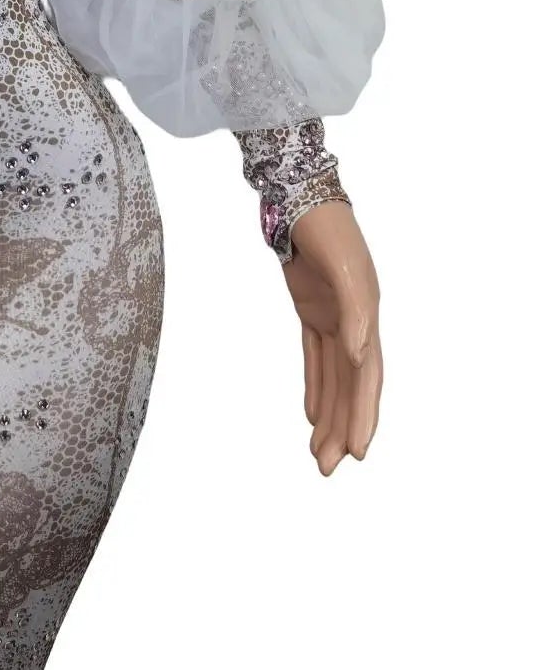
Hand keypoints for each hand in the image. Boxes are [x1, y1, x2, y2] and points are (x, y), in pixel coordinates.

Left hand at [284, 199, 381, 474]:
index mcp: (366, 319)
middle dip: (341, 427)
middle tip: (325, 469)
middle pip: (349, 387)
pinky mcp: (312, 310)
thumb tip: (358, 354)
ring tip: (317, 453)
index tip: (357, 451)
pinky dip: (314, 386)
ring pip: (332, 378)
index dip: (362, 415)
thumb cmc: (328, 231)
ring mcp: (333, 318)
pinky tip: (309, 414)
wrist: (303, 200)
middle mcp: (354, 324)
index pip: (366, 378)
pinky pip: (315, 358)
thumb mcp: (344, 269)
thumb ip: (354, 313)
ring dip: (326, 415)